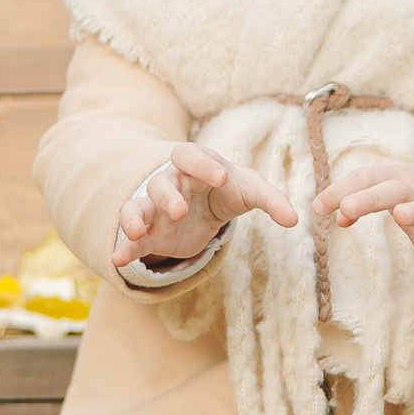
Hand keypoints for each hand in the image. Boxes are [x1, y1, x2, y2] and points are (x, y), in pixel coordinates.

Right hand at [113, 142, 299, 268]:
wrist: (206, 205)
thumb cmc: (227, 189)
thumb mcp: (250, 191)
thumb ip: (271, 201)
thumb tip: (294, 220)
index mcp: (195, 166)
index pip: (191, 155)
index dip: (203, 164)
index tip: (220, 176)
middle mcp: (171, 183)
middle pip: (162, 183)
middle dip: (168, 195)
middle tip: (179, 209)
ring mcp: (156, 209)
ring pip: (138, 207)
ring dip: (134, 218)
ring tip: (135, 232)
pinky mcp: (149, 234)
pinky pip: (132, 238)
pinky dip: (124, 247)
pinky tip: (118, 259)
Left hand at [314, 160, 413, 279]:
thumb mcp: (389, 189)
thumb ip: (359, 200)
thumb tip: (336, 217)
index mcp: (398, 177)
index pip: (367, 177)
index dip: (342, 189)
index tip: (318, 206)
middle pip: (395, 189)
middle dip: (370, 197)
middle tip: (346, 207)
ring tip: (399, 216)